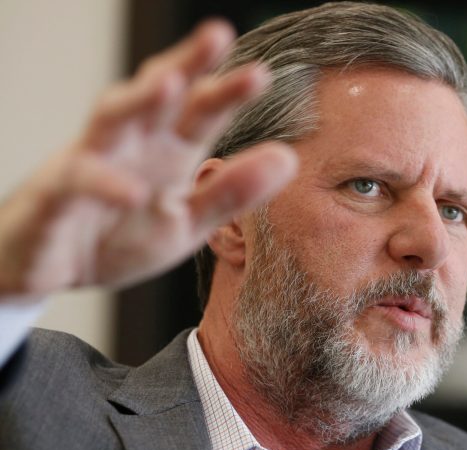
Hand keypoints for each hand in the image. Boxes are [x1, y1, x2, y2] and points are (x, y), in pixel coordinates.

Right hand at [0, 19, 296, 299]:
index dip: (228, 91)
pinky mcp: (55, 197)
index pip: (201, 111)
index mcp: (168, 150)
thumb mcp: (188, 223)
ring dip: (138, 98)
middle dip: (186, 63)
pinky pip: (78, 182)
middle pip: (158, 94)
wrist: (51, 269)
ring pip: (110, 116)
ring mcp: (90, 162)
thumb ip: (232, 194)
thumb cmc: (122, 236)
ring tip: (170, 83)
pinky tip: (135, 193)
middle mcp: (131, 144)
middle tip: (219, 35)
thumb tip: (288, 158)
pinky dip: (105, 184)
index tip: (261, 74)